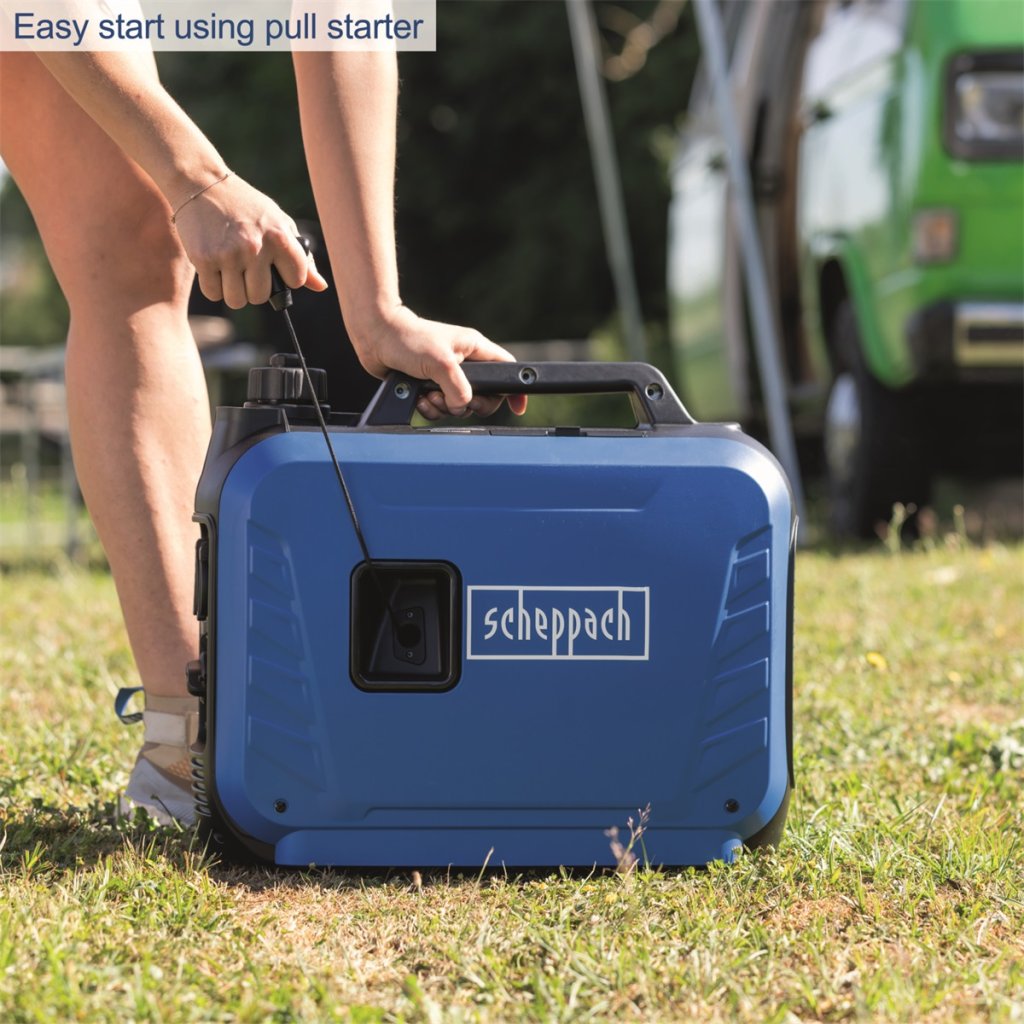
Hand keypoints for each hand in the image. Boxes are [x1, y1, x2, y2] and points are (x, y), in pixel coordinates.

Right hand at [171, 173, 328, 307]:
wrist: (201, 183)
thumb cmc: (246, 206)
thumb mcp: (279, 223)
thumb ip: (301, 257)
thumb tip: (321, 286)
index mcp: (279, 237)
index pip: (296, 280)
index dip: (287, 277)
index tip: (275, 266)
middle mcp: (255, 247)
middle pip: (260, 297)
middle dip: (254, 288)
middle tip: (246, 268)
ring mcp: (228, 254)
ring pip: (237, 300)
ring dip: (233, 290)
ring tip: (230, 268)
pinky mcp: (203, 258)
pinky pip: (213, 294)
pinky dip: (213, 286)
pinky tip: (214, 266)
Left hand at [351, 305, 528, 419]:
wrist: (376, 337)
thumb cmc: (407, 339)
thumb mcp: (442, 363)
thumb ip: (460, 389)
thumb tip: (463, 405)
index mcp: (475, 349)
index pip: (506, 369)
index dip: (513, 390)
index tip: (517, 407)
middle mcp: (464, 364)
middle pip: (483, 397)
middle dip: (467, 405)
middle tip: (453, 400)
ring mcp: (446, 377)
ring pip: (459, 406)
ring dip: (442, 407)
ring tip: (427, 394)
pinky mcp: (430, 386)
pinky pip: (439, 408)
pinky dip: (429, 409)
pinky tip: (418, 398)